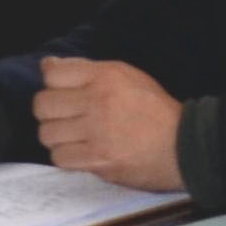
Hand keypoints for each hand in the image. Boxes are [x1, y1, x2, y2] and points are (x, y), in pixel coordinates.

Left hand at [29, 57, 185, 192]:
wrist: (182, 145)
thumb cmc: (155, 110)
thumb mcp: (127, 76)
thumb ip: (87, 70)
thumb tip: (48, 65)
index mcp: (106, 76)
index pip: (53, 74)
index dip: (52, 83)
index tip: (62, 90)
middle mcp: (98, 101)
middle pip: (43, 104)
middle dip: (50, 110)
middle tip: (65, 115)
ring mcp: (96, 133)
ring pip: (47, 133)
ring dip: (57, 135)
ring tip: (74, 135)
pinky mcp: (96, 160)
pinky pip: (59, 157)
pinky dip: (66, 155)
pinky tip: (80, 151)